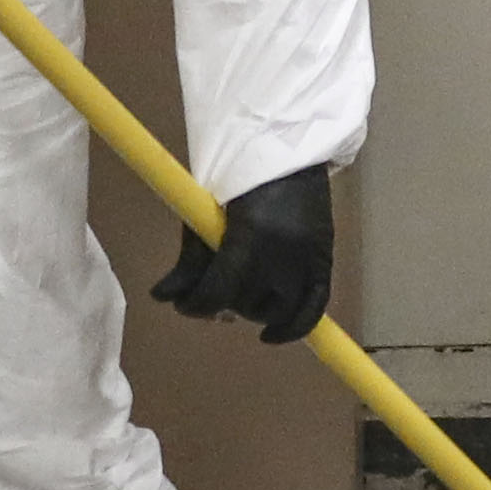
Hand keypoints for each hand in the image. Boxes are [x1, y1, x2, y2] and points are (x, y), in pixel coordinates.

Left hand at [154, 166, 333, 341]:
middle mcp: (284, 252)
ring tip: (241, 293)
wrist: (289, 153)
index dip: (196, 305)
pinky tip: (269, 336)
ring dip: (252, 309)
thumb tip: (166, 298)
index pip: (219, 291)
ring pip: (275, 311)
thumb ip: (191, 259)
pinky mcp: (324, 259)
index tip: (184, 305)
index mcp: (251, 234)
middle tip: (213, 290)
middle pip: (245, 304)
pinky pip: (313, 310)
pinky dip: (292, 328)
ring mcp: (309, 257)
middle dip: (224, 301)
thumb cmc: (238, 179)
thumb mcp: (205, 214)